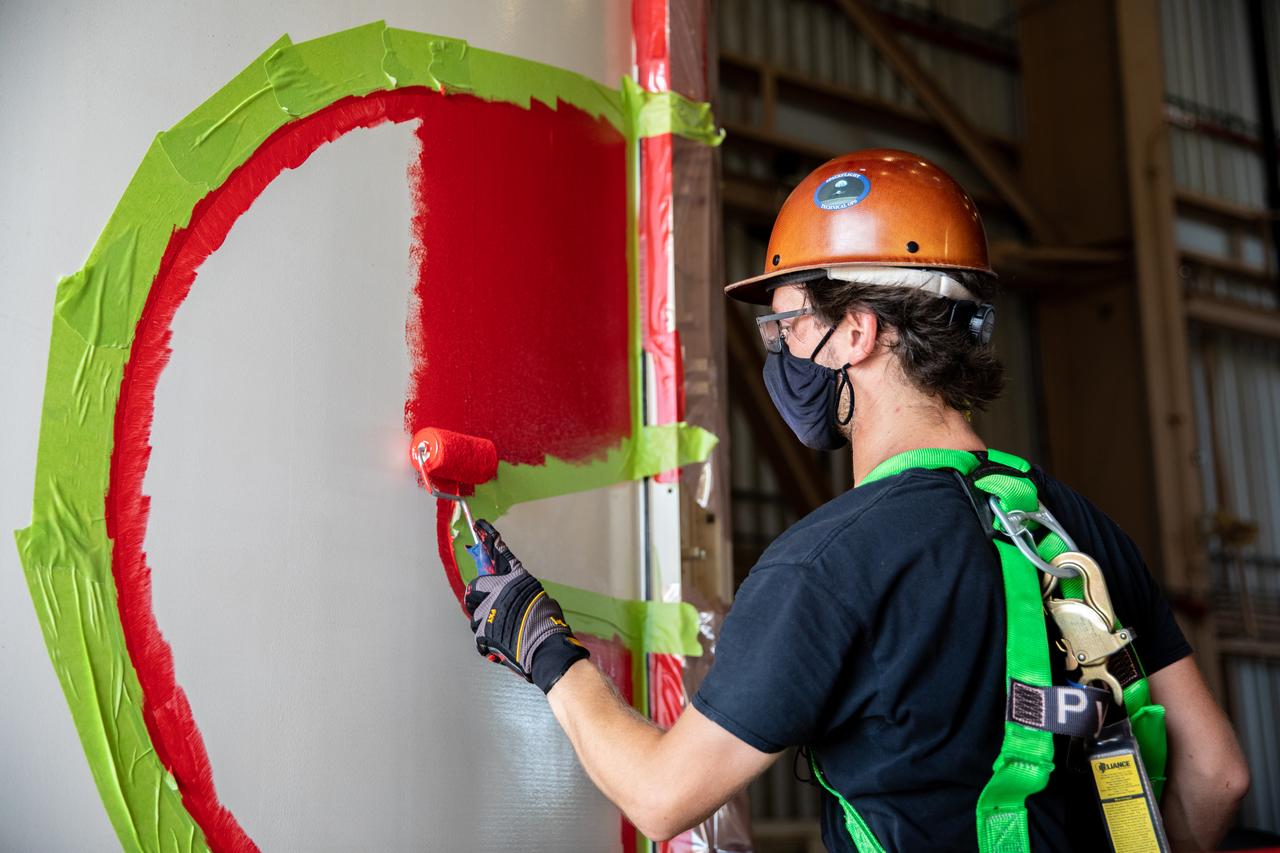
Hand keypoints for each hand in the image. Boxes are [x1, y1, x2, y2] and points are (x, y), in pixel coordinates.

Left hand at [462, 520, 589, 692]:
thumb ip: (521, 593)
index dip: (490, 538)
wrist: (546, 649)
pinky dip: (488, 642)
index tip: (480, 526)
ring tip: (502, 633)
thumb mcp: (539, 598)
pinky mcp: (482, 630)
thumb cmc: (549, 624)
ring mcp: (488, 610)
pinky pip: (479, 635)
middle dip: (477, 597)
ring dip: (485, 623)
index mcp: (516, 579)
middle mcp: (499, 590)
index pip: (501, 554)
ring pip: (475, 614)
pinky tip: (501, 646)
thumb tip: (513, 595)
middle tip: (486, 606)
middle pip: (475, 587)